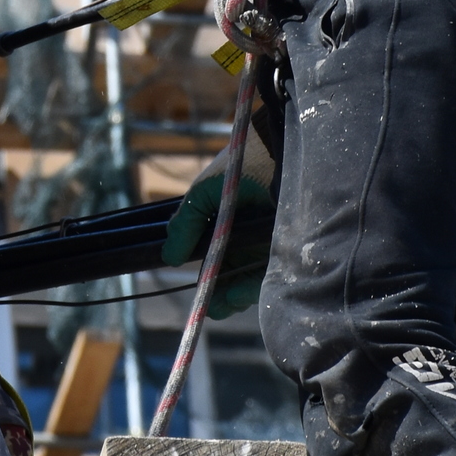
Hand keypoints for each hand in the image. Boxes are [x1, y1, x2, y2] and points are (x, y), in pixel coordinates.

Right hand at [161, 153, 276, 315]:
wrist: (281, 151)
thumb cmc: (241, 167)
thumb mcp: (204, 193)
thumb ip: (185, 223)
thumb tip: (168, 258)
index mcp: (225, 224)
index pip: (212, 259)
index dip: (204, 276)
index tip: (197, 289)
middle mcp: (247, 236)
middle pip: (230, 274)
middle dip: (218, 292)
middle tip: (210, 304)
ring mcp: (267, 244)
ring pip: (248, 280)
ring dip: (233, 296)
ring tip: (223, 301)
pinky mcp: (287, 250)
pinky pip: (268, 276)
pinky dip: (251, 289)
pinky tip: (236, 295)